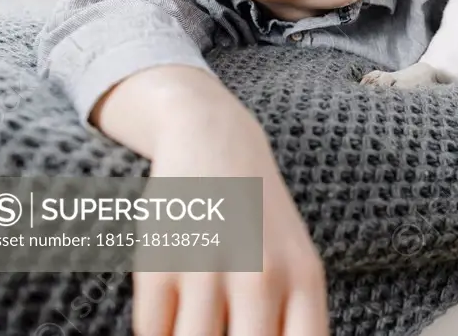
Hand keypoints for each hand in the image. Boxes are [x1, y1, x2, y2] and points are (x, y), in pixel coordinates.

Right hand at [95, 67, 329, 335]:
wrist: (216, 141)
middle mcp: (261, 276)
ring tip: (198, 324)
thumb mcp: (296, 266)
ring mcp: (208, 269)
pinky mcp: (157, 263)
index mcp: (304, 280)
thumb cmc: (261, 223)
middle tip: (219, 333)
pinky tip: (169, 321)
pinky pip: (153, 334)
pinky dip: (159, 335)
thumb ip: (296, 325)